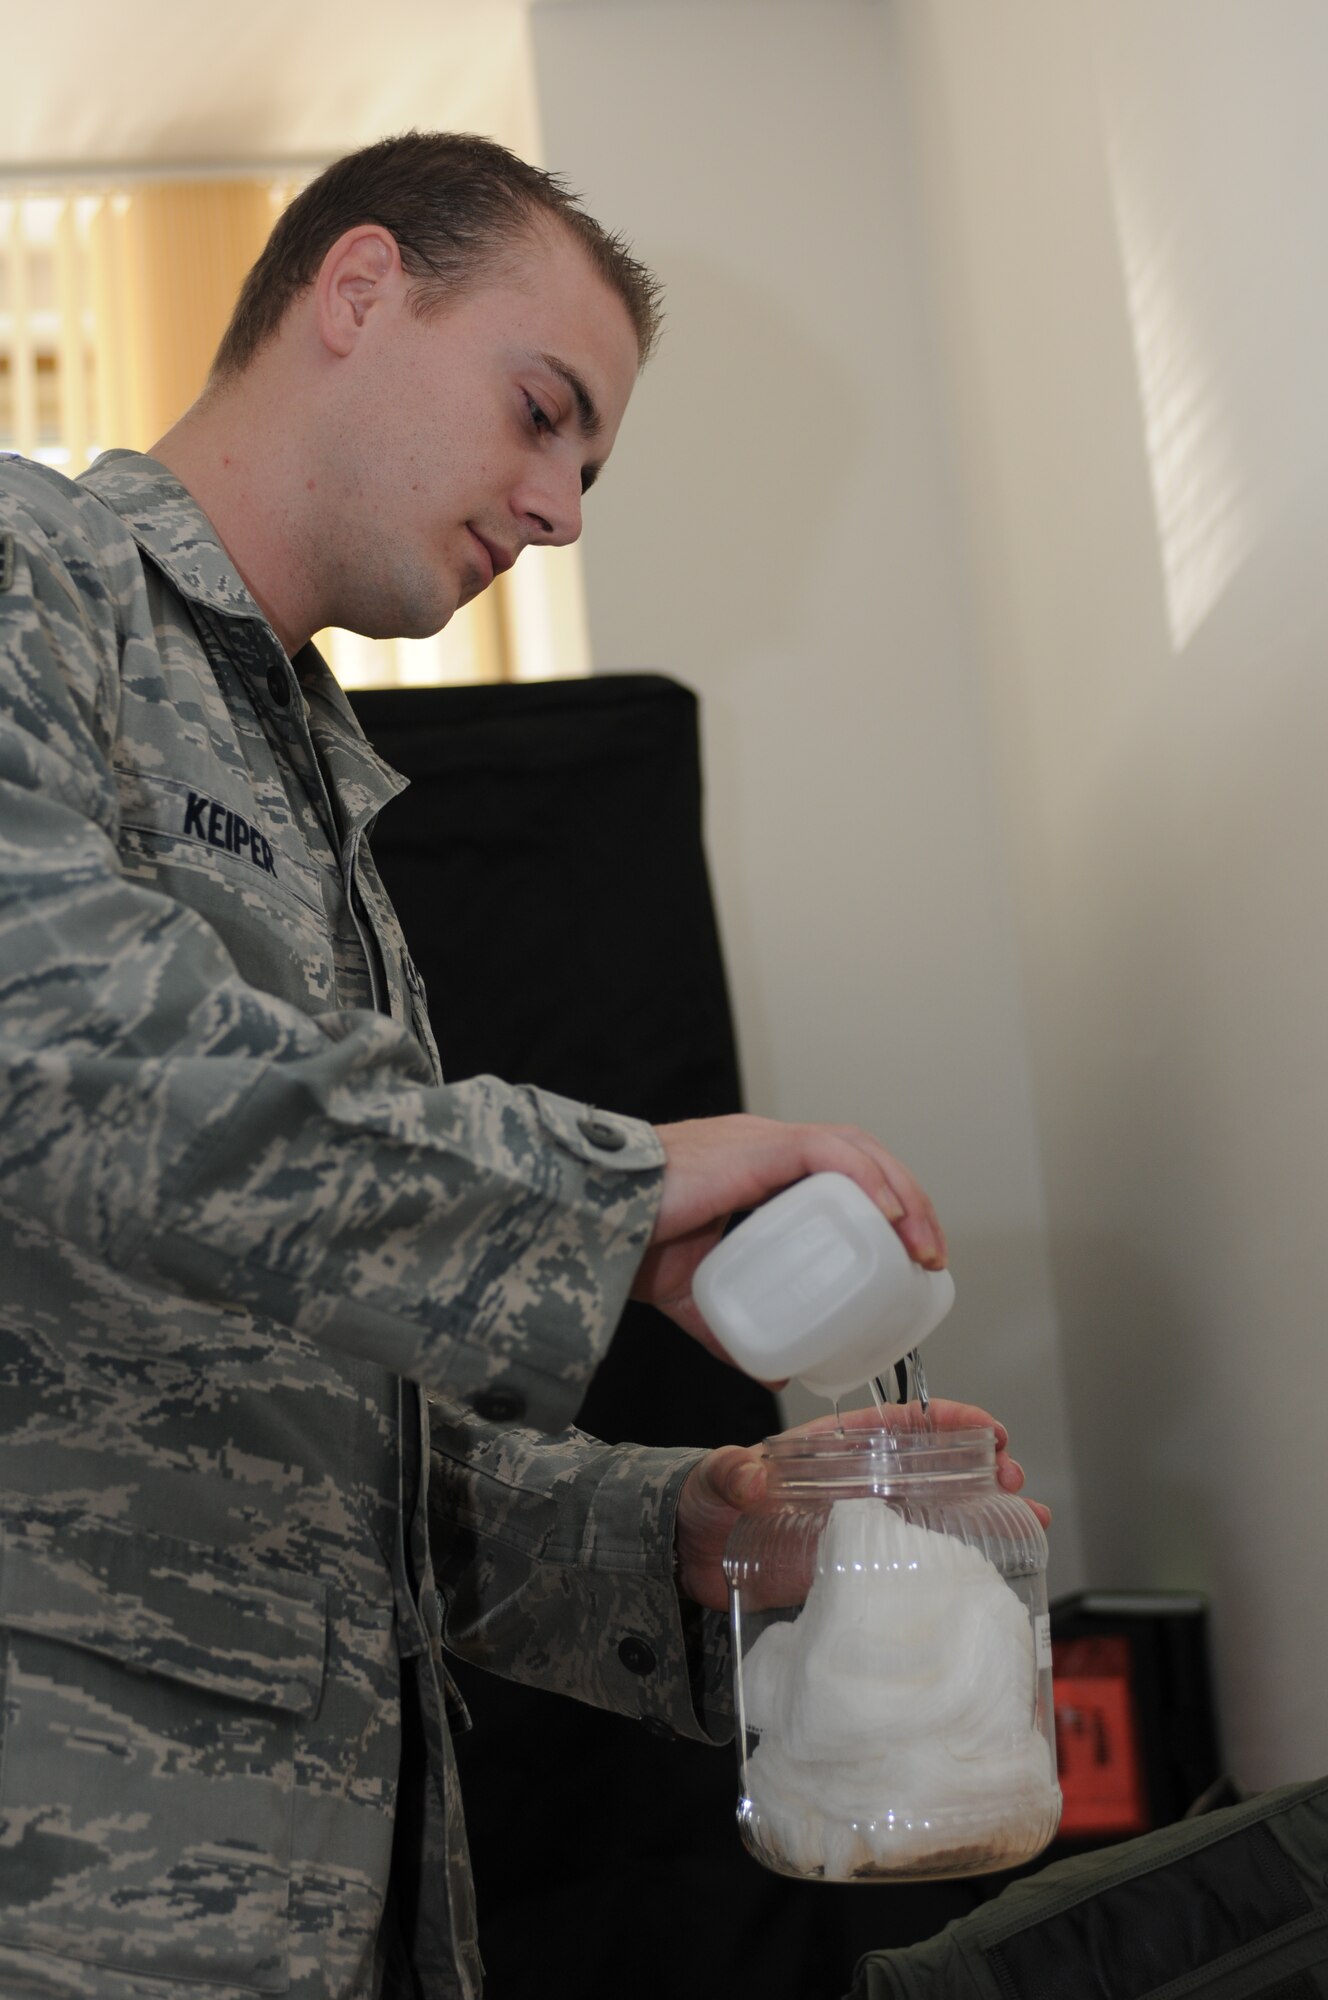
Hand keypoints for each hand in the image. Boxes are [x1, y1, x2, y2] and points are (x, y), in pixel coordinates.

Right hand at [632, 1114, 945, 1351]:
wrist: (589, 1222)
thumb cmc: (630, 1245)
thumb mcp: (695, 1299)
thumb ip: (733, 1331)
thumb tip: (776, 1370)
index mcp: (759, 1172)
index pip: (844, 1173)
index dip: (887, 1205)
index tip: (912, 1256)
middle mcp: (768, 1147)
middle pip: (862, 1158)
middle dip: (908, 1202)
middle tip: (929, 1258)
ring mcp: (763, 1141)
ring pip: (856, 1149)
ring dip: (900, 1193)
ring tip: (920, 1245)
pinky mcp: (756, 1145)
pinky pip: (828, 1152)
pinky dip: (868, 1180)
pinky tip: (890, 1215)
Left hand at [674, 1399, 1049, 1611]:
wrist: (686, 1561)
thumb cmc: (703, 1503)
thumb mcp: (714, 1478)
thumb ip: (730, 1472)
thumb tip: (751, 1476)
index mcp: (831, 1449)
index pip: (897, 1425)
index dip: (945, 1421)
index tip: (985, 1427)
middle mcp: (856, 1484)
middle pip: (932, 1465)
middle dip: (980, 1464)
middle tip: (1012, 1475)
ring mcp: (862, 1526)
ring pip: (937, 1510)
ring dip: (984, 1508)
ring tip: (1028, 1514)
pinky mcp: (858, 1568)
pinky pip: (917, 1559)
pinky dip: (957, 1557)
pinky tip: (993, 1562)